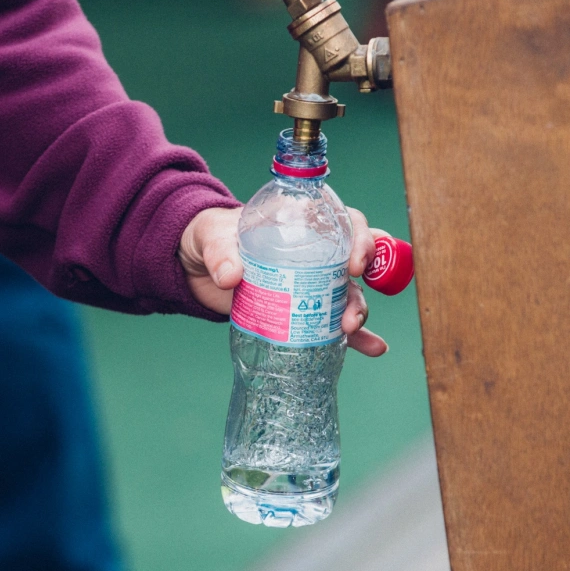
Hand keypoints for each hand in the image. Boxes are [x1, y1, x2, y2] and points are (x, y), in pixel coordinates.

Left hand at [178, 206, 388, 355]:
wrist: (197, 268)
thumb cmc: (212, 237)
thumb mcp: (212, 236)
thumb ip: (220, 252)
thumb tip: (230, 277)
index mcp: (305, 223)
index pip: (347, 222)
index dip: (361, 239)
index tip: (355, 265)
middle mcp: (318, 252)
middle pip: (358, 260)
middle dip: (368, 282)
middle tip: (352, 308)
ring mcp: (313, 283)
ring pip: (350, 294)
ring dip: (359, 311)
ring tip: (351, 329)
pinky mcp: (303, 310)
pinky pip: (334, 323)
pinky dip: (357, 337)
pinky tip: (372, 348)